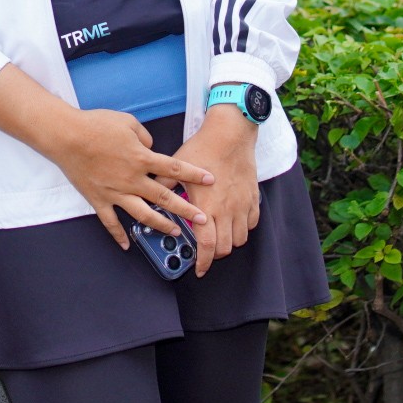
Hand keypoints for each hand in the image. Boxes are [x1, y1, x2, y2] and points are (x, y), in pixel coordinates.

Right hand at [44, 106, 213, 250]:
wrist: (67, 136)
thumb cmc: (96, 125)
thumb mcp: (127, 122)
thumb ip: (144, 136)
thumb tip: (151, 146)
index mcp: (141, 158)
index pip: (174, 168)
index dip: (194, 174)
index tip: (210, 180)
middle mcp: (132, 179)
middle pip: (164, 197)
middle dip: (185, 209)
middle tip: (202, 219)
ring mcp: (115, 192)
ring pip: (143, 214)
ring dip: (161, 225)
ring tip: (175, 232)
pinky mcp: (99, 200)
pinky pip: (110, 222)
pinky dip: (119, 236)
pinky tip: (127, 246)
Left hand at [174, 105, 260, 276]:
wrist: (230, 133)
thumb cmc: (203, 148)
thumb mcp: (178, 167)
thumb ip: (163, 183)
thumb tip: (149, 191)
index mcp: (207, 208)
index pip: (207, 247)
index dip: (204, 263)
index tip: (199, 269)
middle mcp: (227, 211)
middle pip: (225, 248)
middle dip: (215, 256)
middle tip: (206, 252)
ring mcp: (242, 205)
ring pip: (240, 239)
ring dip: (229, 243)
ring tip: (219, 237)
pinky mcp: (252, 197)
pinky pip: (252, 223)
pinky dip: (244, 228)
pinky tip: (234, 222)